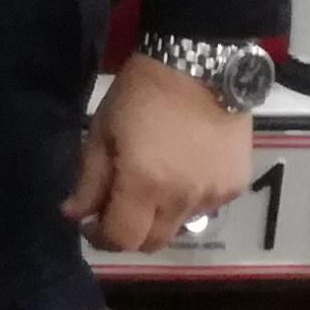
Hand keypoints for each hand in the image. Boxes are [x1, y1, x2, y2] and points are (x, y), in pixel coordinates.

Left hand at [67, 56, 257, 254]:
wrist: (200, 67)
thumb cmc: (140, 94)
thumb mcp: (102, 131)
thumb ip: (89, 180)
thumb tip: (74, 215)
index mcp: (145, 185)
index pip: (122, 239)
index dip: (101, 238)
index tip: (89, 224)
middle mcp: (183, 200)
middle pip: (153, 242)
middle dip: (129, 233)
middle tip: (116, 208)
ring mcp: (214, 196)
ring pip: (180, 227)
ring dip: (159, 217)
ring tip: (149, 184)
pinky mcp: (235, 186)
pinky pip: (205, 209)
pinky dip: (187, 201)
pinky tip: (180, 172)